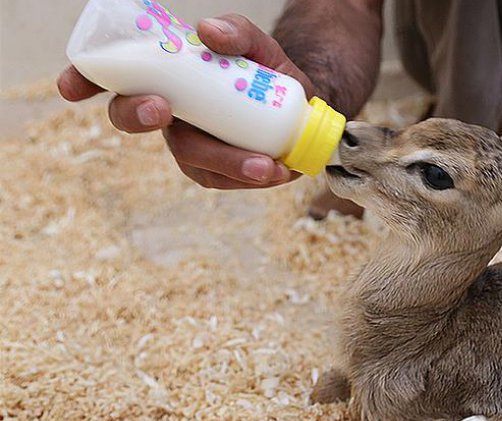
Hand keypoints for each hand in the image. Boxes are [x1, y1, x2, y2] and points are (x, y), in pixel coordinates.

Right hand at [57, 14, 314, 188]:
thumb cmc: (265, 72)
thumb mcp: (258, 45)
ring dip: (224, 161)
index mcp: (165, 77)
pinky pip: (220, 177)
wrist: (298, 108)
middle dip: (138, 116)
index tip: (70, 87)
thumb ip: (238, 30)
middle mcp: (168, 111)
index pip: (114, 76)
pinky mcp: (211, 170)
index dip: (85, 79)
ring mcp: (187, 142)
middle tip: (162, 110)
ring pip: (188, 156)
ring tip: (265, 164)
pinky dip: (249, 176)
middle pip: (132, 119)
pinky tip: (277, 170)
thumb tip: (207, 31)